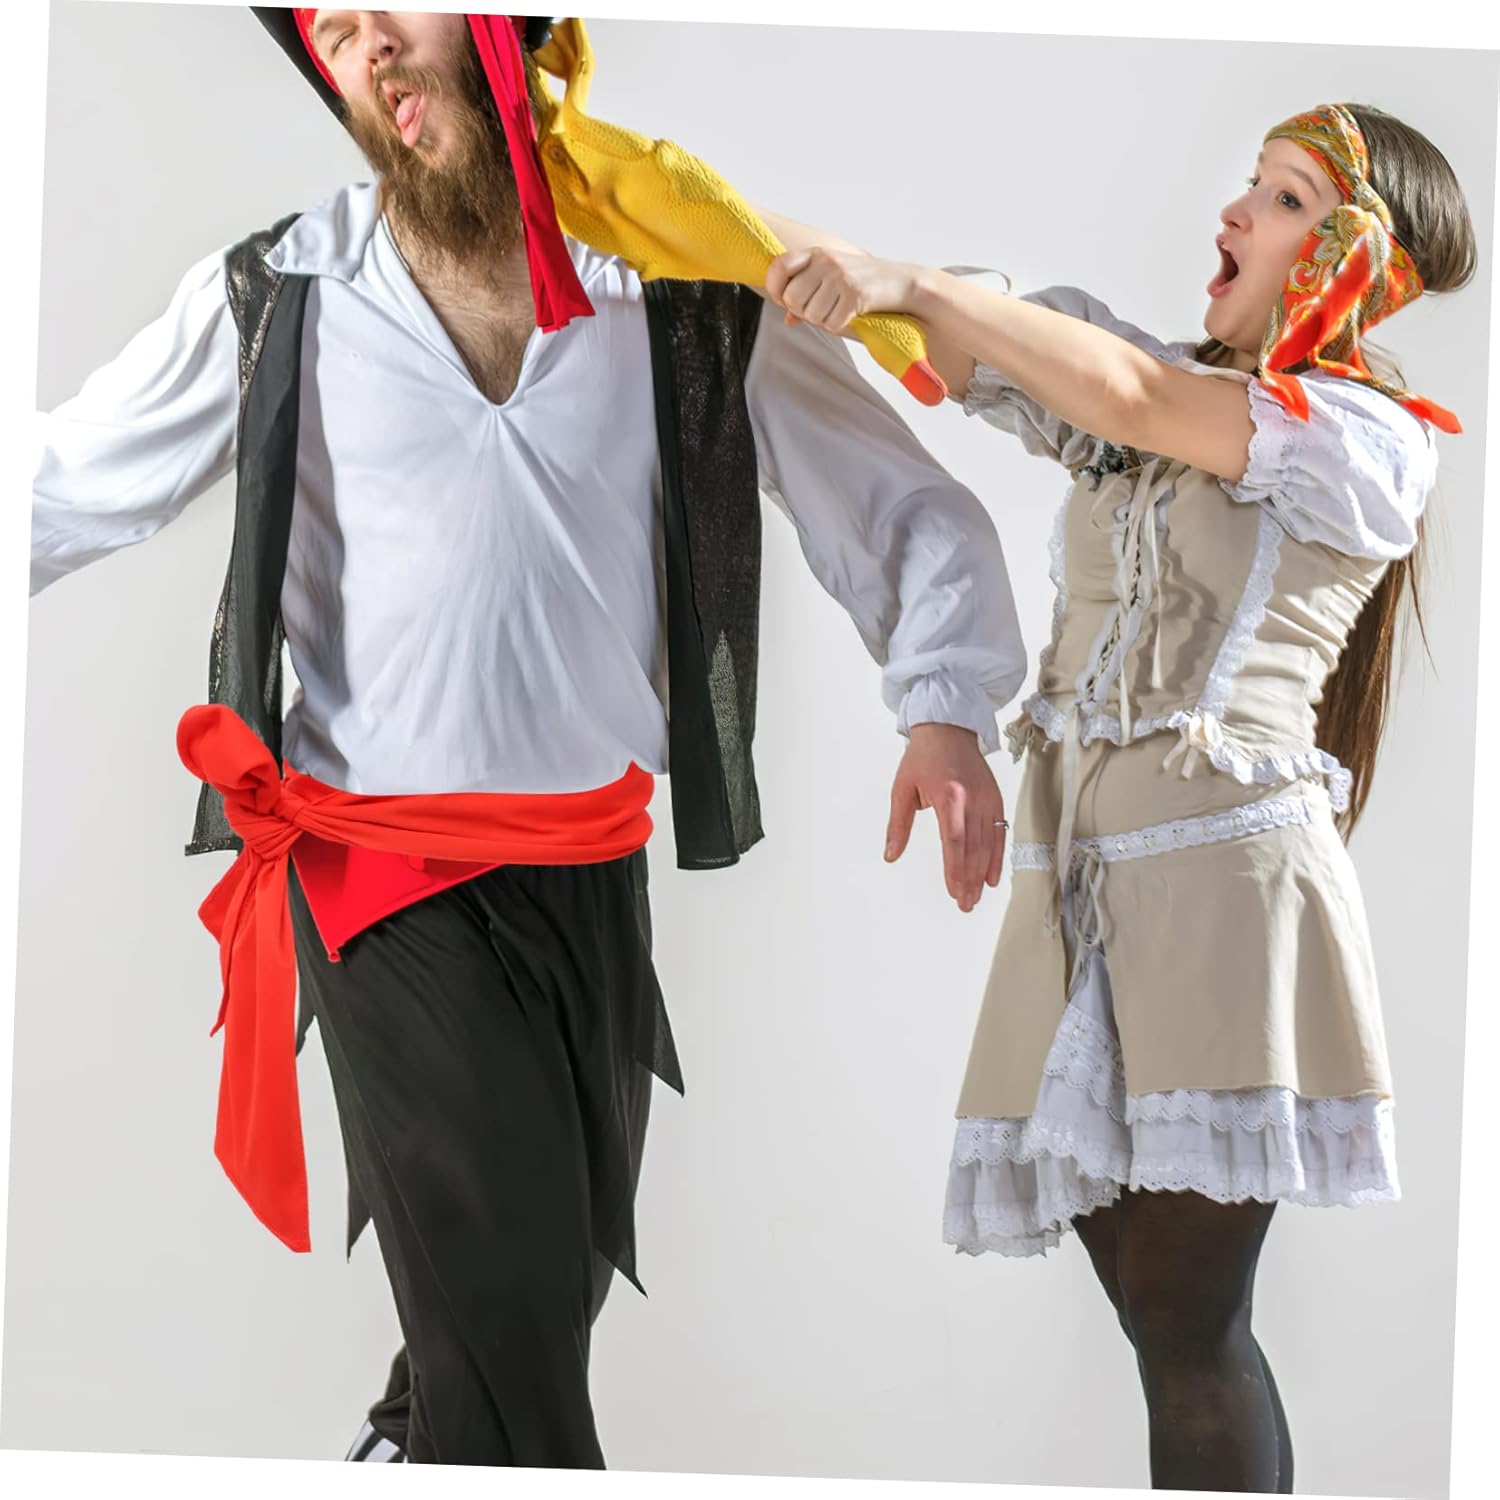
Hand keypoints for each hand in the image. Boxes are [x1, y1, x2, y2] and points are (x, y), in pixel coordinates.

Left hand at [765, 247, 922, 333]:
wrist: (900, 282)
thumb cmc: (863, 282)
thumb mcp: (832, 280)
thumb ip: (807, 294)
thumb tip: (788, 320)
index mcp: (817, 253)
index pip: (779, 266)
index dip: (774, 287)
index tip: (782, 299)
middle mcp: (826, 261)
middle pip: (792, 299)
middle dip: (803, 311)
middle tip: (820, 309)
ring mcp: (841, 277)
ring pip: (811, 315)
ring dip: (823, 320)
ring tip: (839, 309)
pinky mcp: (855, 295)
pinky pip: (831, 324)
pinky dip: (839, 325)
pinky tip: (850, 314)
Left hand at [886, 723, 1006, 912]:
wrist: (948, 729)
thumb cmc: (923, 757)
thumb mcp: (903, 789)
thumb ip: (898, 825)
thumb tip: (891, 855)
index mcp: (949, 797)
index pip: (954, 841)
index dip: (955, 870)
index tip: (954, 891)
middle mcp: (973, 800)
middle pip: (974, 848)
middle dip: (969, 879)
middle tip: (964, 904)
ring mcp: (988, 800)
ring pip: (989, 844)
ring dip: (982, 873)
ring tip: (975, 896)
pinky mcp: (995, 799)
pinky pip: (1000, 833)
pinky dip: (997, 857)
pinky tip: (991, 876)